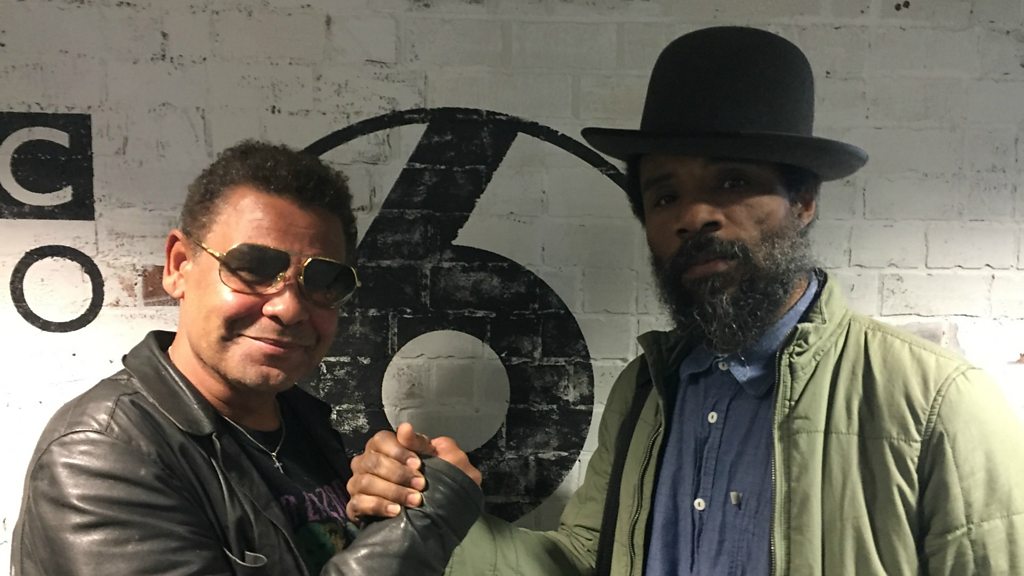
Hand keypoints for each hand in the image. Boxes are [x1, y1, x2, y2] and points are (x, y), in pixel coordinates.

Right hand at [346, 423, 481, 519]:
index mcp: (383, 446)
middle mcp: (366, 462)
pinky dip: (378, 506)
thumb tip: (405, 428)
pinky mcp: (356, 506)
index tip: (418, 464)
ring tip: (414, 500)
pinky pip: (358, 503)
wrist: (439, 508)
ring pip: (365, 482)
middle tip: (420, 485)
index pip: (381, 440)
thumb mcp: (437, 456)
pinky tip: (396, 511)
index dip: (399, 451)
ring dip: (392, 491)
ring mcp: (358, 484)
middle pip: (373, 462)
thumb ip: (419, 442)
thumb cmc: (436, 476)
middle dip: (398, 474)